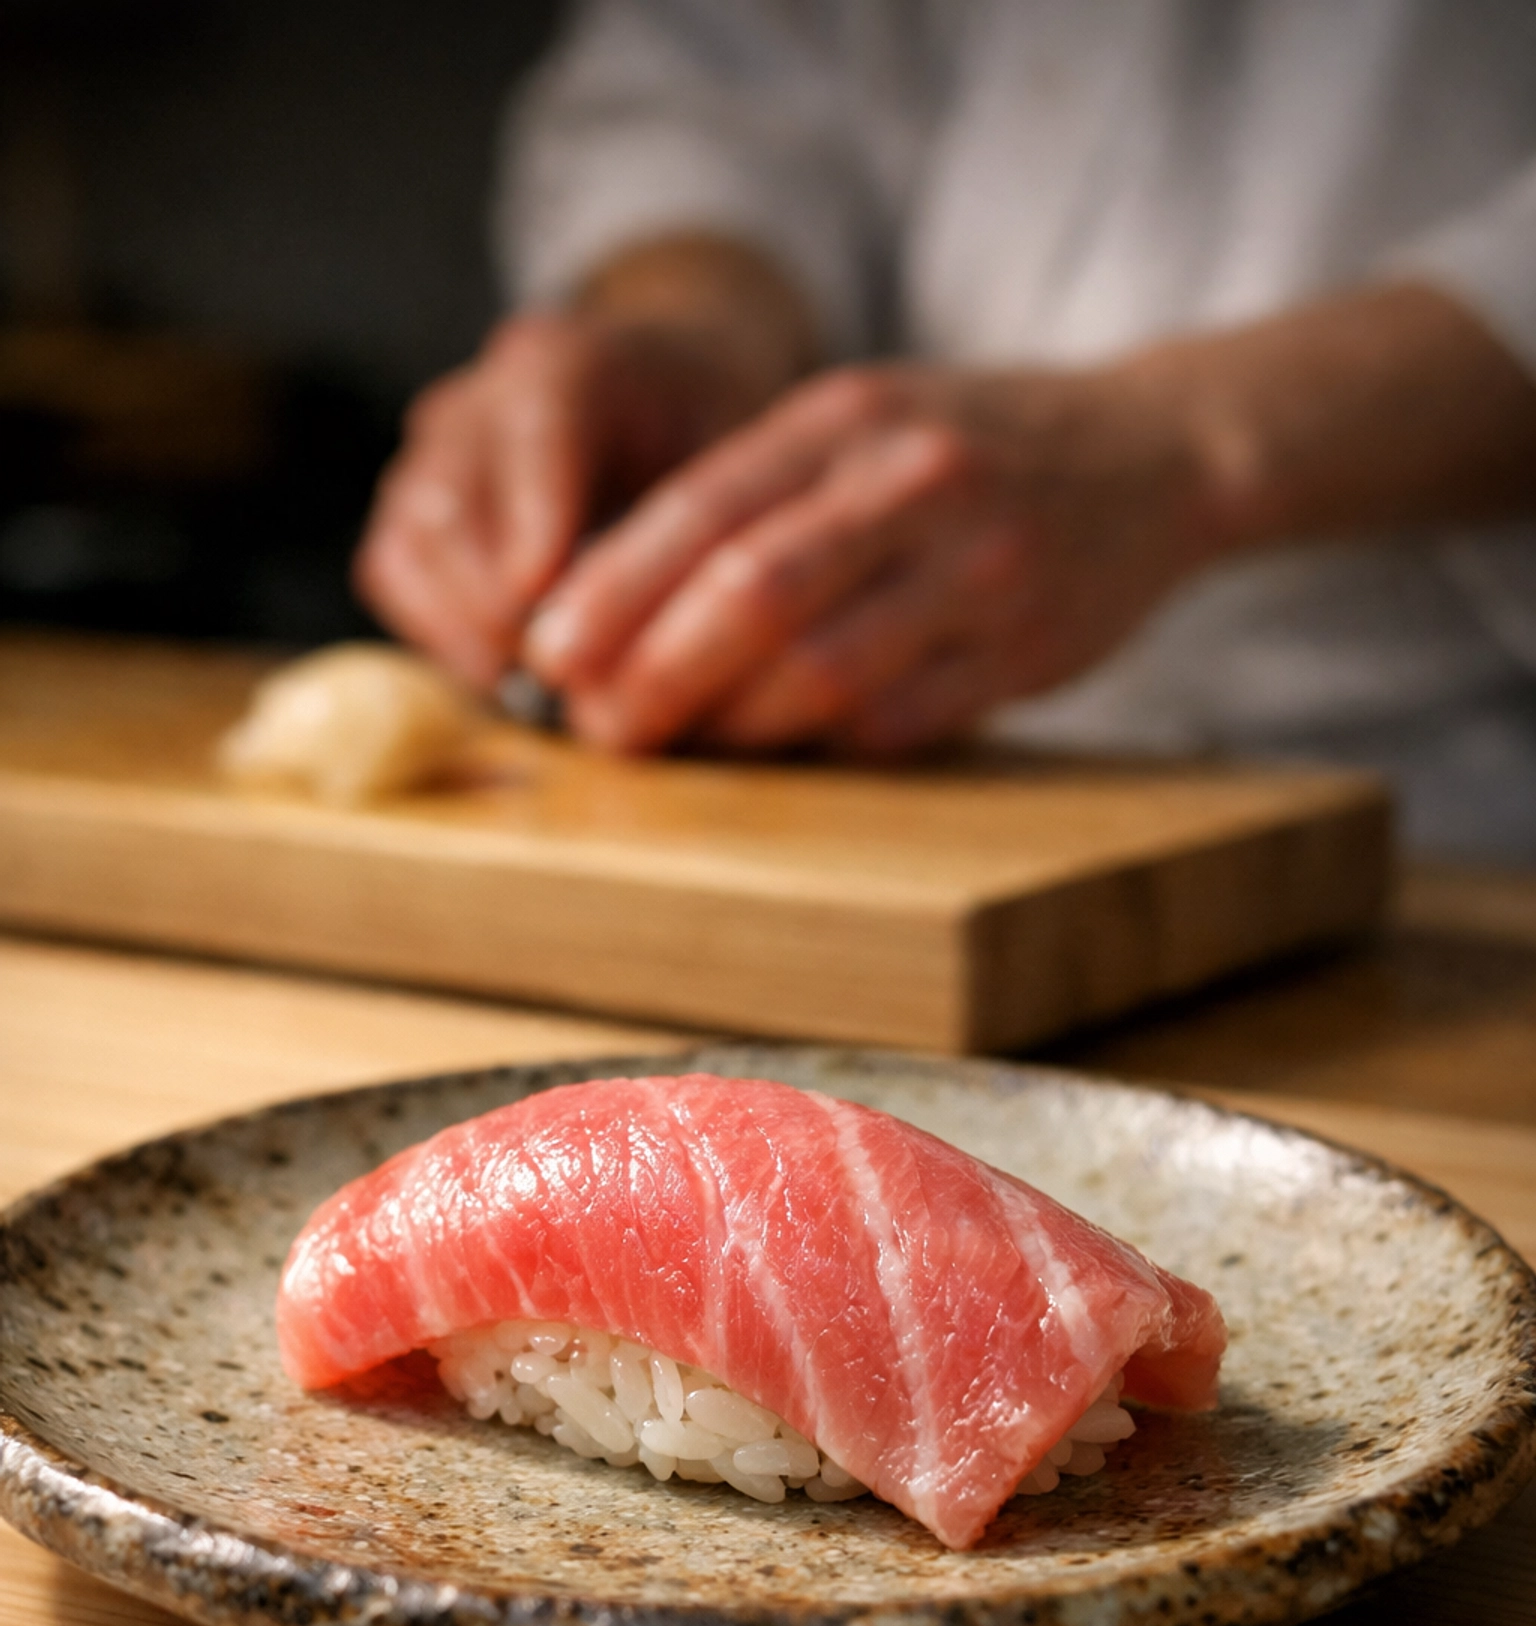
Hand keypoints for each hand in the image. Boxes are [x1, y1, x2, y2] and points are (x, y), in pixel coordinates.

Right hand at [353, 310, 763, 688]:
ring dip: (462, 627)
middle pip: (448, 497)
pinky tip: (501, 670)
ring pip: (410, 540)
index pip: (536, 420)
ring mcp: (436, 452)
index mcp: (570, 361)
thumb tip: (674, 627)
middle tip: (557, 674)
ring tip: (529, 684)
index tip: (542, 596)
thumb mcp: (741, 459)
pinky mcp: (412, 506)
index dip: (535, 514)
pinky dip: (438, 630)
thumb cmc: (716, 438)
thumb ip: (703, 525)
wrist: (669, 400)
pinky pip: (394, 570)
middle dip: (494, 601)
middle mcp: (482, 398)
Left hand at [523, 282, 1535, 756]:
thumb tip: (608, 605)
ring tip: (678, 749)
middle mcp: (916, 482)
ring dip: (734, 726)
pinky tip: (786, 752)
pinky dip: (828, 744)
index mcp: (852, 415)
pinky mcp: (1026, 650)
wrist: (1151, 456)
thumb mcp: (862, 423)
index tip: (547, 653)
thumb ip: (756, 493)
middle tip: (598, 728)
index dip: (615, 590)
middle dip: (657, 672)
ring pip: (827, 671)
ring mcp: (980, 568)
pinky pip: (901, 718)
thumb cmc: (967, 450)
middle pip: (757, 592)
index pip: (707, 508)